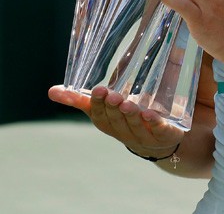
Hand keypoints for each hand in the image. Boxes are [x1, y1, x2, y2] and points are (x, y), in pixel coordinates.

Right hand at [48, 85, 183, 155]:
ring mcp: (145, 136)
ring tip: (127, 103)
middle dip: (113, 108)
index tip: (97, 90)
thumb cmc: (128, 119)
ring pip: (135, 126)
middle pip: (116, 121)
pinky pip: (159, 130)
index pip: (100, 117)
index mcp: (110, 125)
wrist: (161, 140)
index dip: (98, 105)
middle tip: (111, 94)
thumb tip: (52, 91)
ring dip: (130, 115)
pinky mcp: (164, 135)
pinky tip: (150, 113)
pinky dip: (154, 122)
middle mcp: (125, 133)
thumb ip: (83, 99)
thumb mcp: (107, 109)